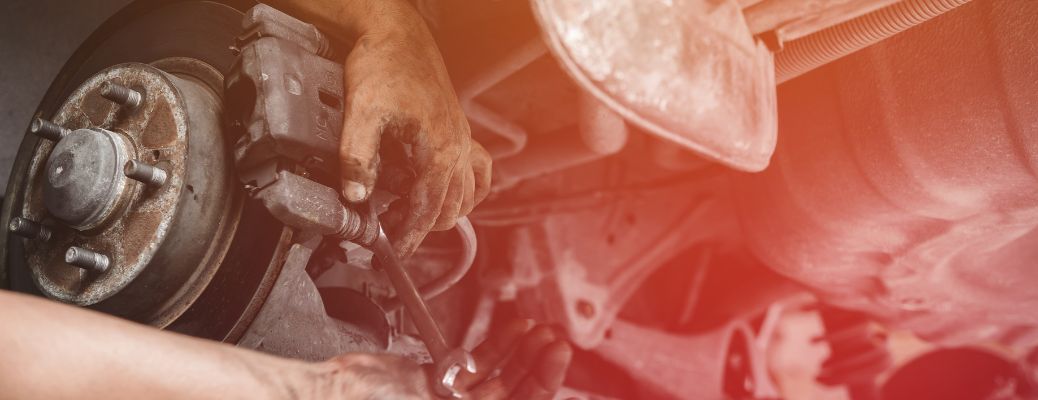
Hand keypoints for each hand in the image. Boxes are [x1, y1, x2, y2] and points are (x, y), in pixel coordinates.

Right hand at [309, 321, 571, 398]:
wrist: (332, 395)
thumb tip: (512, 396)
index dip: (542, 387)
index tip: (555, 360)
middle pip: (515, 395)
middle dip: (537, 368)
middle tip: (554, 343)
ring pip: (500, 376)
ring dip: (522, 352)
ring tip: (540, 332)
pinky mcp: (434, 379)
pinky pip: (475, 362)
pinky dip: (497, 345)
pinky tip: (514, 329)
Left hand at [337, 1, 491, 257]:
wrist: (399, 35)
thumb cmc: (384, 68)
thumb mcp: (362, 113)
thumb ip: (356, 158)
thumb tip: (355, 198)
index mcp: (440, 153)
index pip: (428, 212)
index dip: (409, 237)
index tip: (392, 251)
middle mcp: (459, 151)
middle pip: (449, 210)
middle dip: (422, 226)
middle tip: (390, 230)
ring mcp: (464, 142)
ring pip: (467, 196)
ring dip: (444, 211)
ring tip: (412, 214)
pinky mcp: (461, 132)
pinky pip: (479, 174)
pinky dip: (467, 190)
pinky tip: (447, 191)